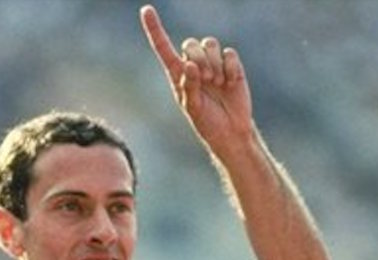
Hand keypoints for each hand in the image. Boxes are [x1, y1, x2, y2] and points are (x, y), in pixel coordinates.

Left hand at [139, 4, 254, 154]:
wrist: (231, 130)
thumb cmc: (207, 122)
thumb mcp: (193, 108)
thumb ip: (189, 87)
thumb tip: (190, 65)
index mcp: (178, 74)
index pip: (163, 48)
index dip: (155, 29)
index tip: (146, 10)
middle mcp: (194, 65)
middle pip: (190, 43)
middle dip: (198, 59)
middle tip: (206, 79)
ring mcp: (213, 63)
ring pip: (210, 44)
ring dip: (213, 63)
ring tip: (217, 82)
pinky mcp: (231, 65)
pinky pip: (229, 52)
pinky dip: (229, 67)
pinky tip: (230, 83)